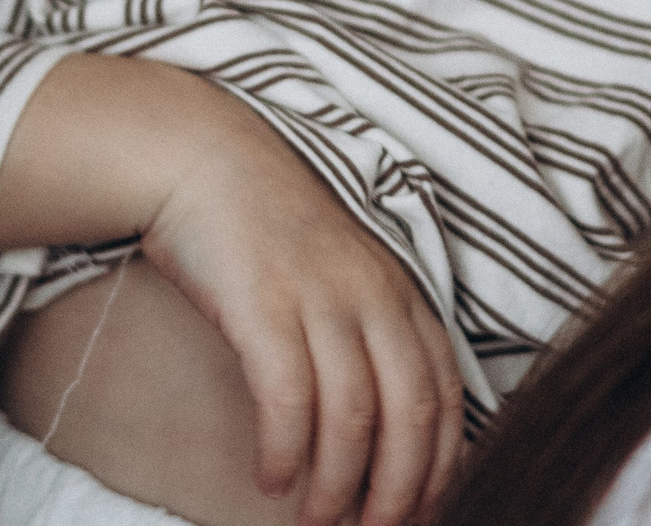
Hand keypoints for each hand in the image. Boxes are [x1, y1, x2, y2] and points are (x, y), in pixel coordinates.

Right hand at [139, 105, 465, 525]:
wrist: (204, 160)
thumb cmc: (270, 228)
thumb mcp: (344, 272)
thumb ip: (372, 333)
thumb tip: (382, 426)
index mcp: (400, 291)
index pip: (446, 393)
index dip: (442, 465)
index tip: (424, 512)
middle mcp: (371, 295)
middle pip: (409, 416)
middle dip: (399, 492)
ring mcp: (319, 298)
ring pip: (351, 419)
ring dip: (337, 487)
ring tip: (317, 521)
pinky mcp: (263, 304)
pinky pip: (287, 398)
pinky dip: (284, 450)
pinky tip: (270, 477)